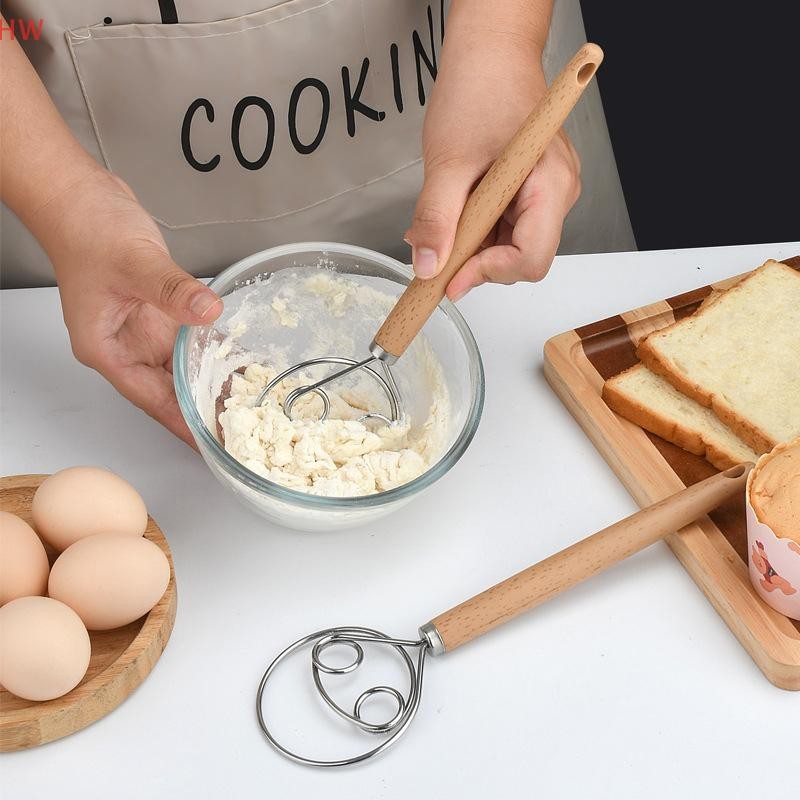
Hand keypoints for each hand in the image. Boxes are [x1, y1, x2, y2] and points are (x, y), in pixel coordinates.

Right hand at [32, 169, 221, 445]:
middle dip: (200, 410)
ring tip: (246, 405)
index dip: (181, 424)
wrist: (82, 196)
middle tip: (240, 430)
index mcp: (107, 348)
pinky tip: (235, 362)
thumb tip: (207, 312)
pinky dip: (210, 352)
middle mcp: (125, 345)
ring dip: (208, 383)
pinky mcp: (158, 312)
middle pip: (167, 390)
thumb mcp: (134, 262)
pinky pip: (188, 341)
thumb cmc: (88, 228)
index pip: (149, 399)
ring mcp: (142, 329)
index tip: (209, 445)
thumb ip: (172, 290)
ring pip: (180, 368)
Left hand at [406, 23, 580, 299]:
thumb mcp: (447, 162)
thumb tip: (428, 266)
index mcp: (550, 184)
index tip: (451, 275)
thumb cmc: (478, 89)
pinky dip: (478, 230)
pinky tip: (457, 213)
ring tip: (445, 222)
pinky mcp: (532, 191)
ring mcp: (547, 192)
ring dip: (474, 247)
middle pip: (522, 258)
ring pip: (512, 247)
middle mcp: (558, 192)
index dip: (489, 273)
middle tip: (439, 249)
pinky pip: (507, 227)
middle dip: (478, 262)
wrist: (488, 53)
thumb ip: (437, 219)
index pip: (531, 259)